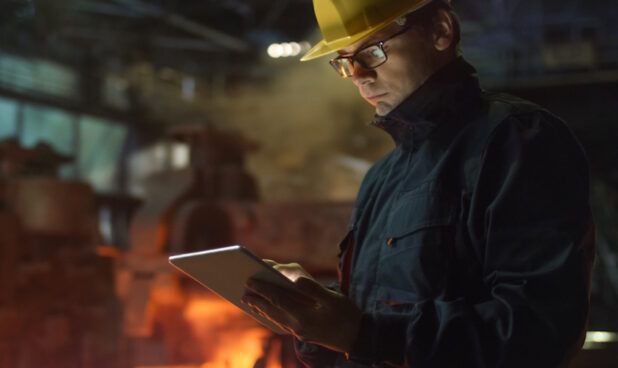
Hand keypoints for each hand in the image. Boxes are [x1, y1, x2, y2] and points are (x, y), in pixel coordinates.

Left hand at [242, 260, 361, 352]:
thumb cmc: (347, 315)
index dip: (263, 290)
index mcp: (304, 316)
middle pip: (272, 311)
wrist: (357, 338)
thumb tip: (296, 280)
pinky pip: (282, 324)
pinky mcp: (303, 334)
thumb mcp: (333, 299)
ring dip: (261, 310)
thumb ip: (313, 289)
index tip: (250, 281)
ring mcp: (300, 332)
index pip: (278, 300)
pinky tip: (268, 313)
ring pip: (275, 319)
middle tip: (242, 292)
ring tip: (249, 302)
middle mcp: (298, 327)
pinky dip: (272, 316)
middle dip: (257, 301)